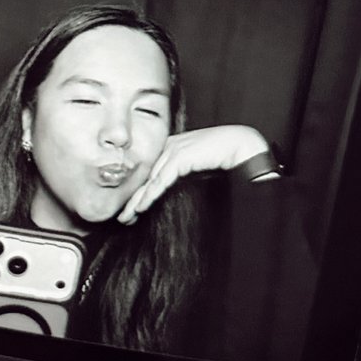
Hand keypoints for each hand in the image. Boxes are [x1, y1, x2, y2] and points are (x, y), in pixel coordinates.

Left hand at [116, 124, 272, 224]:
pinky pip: (160, 180)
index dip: (137, 190)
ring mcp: (172, 150)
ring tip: (125, 216)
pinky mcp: (179, 157)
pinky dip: (149, 195)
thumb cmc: (221, 155)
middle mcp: (167, 146)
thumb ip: (180, 173)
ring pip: (148, 180)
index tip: (129, 209)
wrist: (239, 144)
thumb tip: (167, 189)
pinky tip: (140, 207)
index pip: (148, 171)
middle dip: (131, 198)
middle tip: (121, 216)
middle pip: (144, 176)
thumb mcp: (194, 165)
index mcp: (169, 145)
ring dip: (135, 200)